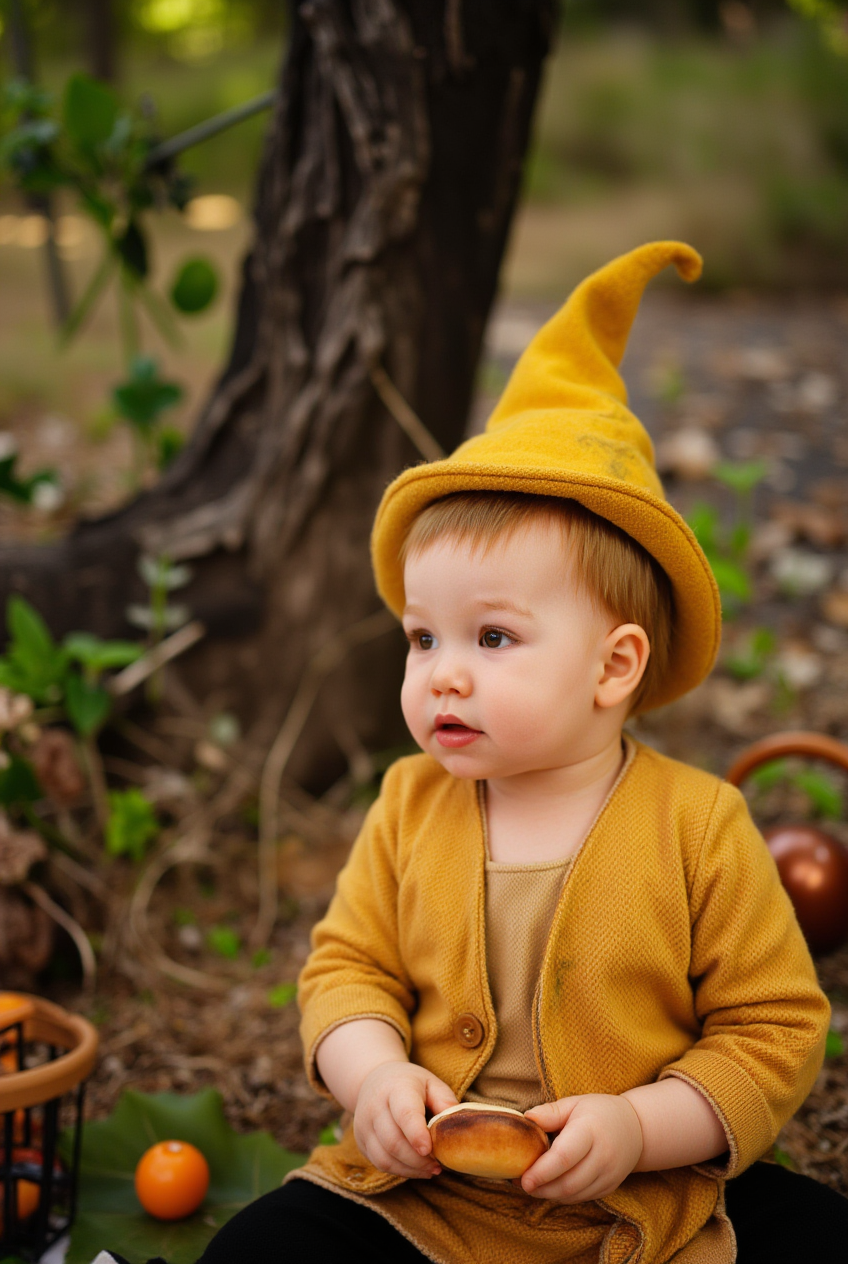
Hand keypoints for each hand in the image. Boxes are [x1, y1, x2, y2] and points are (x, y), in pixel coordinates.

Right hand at [353, 1060, 457, 1178]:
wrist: (375, 1079)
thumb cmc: (410, 1084)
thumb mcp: (431, 1083)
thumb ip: (445, 1101)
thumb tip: (456, 1127)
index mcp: (396, 1087)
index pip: (404, 1113)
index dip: (416, 1134)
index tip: (430, 1150)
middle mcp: (375, 1106)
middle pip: (394, 1141)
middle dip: (418, 1160)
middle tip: (439, 1164)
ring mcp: (364, 1125)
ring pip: (385, 1157)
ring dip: (411, 1169)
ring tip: (431, 1169)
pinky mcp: (361, 1141)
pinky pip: (379, 1164)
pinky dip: (400, 1171)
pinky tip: (416, 1169)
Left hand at [519, 1094, 642, 1201]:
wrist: (635, 1128)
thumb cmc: (598, 1112)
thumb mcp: (574, 1103)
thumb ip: (550, 1112)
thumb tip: (526, 1119)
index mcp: (590, 1131)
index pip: (564, 1157)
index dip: (542, 1171)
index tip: (522, 1178)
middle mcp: (603, 1156)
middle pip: (568, 1182)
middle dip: (541, 1188)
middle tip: (520, 1183)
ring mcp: (609, 1175)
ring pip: (574, 1195)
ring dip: (549, 1194)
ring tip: (531, 1186)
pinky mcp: (609, 1187)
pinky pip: (582, 1198)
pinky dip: (562, 1196)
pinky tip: (549, 1187)